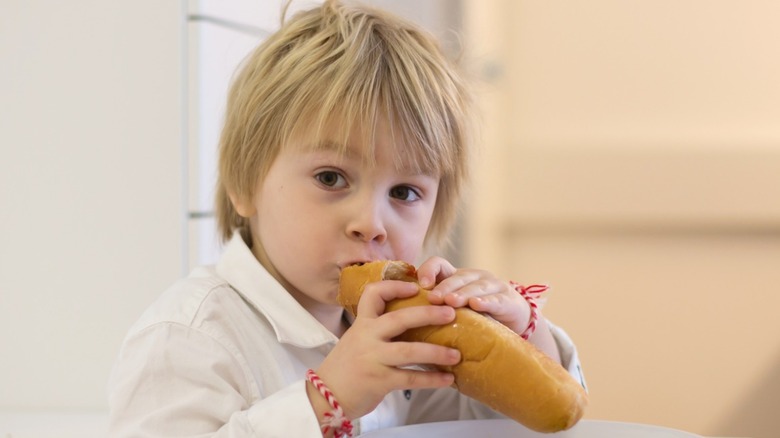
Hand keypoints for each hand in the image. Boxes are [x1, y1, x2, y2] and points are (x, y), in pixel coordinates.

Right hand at [314, 279, 460, 418]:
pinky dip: (431, 379)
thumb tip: (414, 320)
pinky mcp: (378, 381)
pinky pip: (410, 378)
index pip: (374, 294)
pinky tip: (448, 379)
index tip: (416, 287)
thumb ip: (378, 329)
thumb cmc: (347, 366)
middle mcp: (366, 337)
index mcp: (362, 323)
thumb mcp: (357, 339)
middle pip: (400, 319)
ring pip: (409, 351)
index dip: (395, 286)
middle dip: (428, 314)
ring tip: (456, 354)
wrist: (326, 396)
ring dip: (436, 352)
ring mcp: (372, 358)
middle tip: (451, 313)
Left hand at [416, 256, 532, 335]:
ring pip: (476, 286)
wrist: (514, 324)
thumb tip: (403, 320)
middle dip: (444, 287)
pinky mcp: (509, 300)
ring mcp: (494, 286)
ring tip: (451, 302)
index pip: (440, 264)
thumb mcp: (455, 311)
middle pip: (458, 277)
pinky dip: (487, 302)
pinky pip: (497, 300)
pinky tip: (477, 305)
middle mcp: (475, 277)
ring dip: (463, 294)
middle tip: (433, 298)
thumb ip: (435, 310)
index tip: (421, 284)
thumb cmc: (477, 318)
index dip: (429, 270)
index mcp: (457, 277)